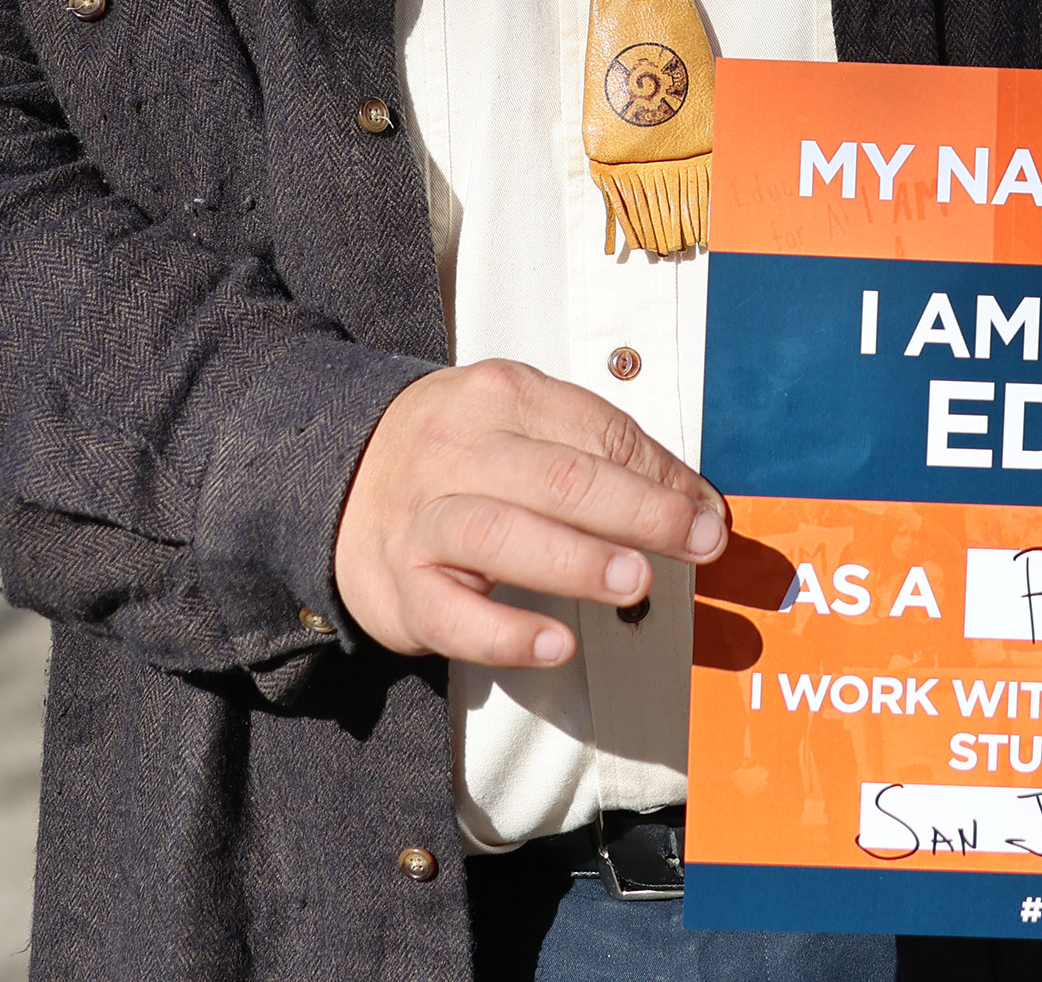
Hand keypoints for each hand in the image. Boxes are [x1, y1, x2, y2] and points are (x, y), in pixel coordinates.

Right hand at [333, 359, 727, 667]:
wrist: (335, 476)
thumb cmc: (454, 455)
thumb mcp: (519, 423)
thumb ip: (600, 453)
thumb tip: (693, 501)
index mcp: (499, 397)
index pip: (597, 431)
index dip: (662, 474)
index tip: (707, 513)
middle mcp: (457, 451)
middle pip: (559, 478)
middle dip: (639, 512)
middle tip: (696, 541)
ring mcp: (423, 520)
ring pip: (502, 536)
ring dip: (577, 560)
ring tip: (635, 581)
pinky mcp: (399, 587)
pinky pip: (452, 616)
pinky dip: (507, 633)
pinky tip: (556, 643)